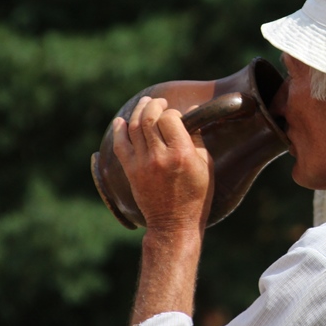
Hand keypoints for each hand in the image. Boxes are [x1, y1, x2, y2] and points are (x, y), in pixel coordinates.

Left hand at [111, 96, 212, 233]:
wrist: (174, 222)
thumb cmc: (197, 194)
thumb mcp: (206, 165)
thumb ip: (197, 139)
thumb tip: (189, 114)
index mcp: (182, 154)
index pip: (170, 118)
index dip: (173, 112)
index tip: (178, 115)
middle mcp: (160, 156)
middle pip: (149, 118)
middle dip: (154, 105)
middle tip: (159, 102)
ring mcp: (143, 163)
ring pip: (133, 127)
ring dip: (138, 111)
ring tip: (145, 104)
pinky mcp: (131, 171)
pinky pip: (120, 144)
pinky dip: (119, 130)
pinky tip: (121, 121)